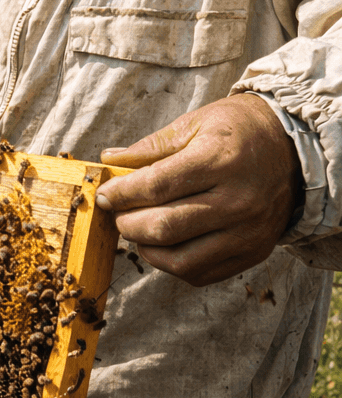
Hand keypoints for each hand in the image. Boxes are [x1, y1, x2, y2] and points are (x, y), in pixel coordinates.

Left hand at [96, 95, 302, 285]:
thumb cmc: (238, 132)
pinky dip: (173, 265)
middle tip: (116, 214)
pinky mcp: (253, 253)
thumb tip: (109, 160)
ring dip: (147, 249)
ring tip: (138, 231)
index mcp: (220, 160)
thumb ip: (150, 147)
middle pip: (164, 227)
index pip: (156, 186)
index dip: (120, 194)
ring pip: (181, 260)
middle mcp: (238, 200)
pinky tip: (163, 246)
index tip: (104, 195)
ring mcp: (248, 232)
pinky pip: (202, 273)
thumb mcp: (194, 124)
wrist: (294, 150)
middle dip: (127, 223)